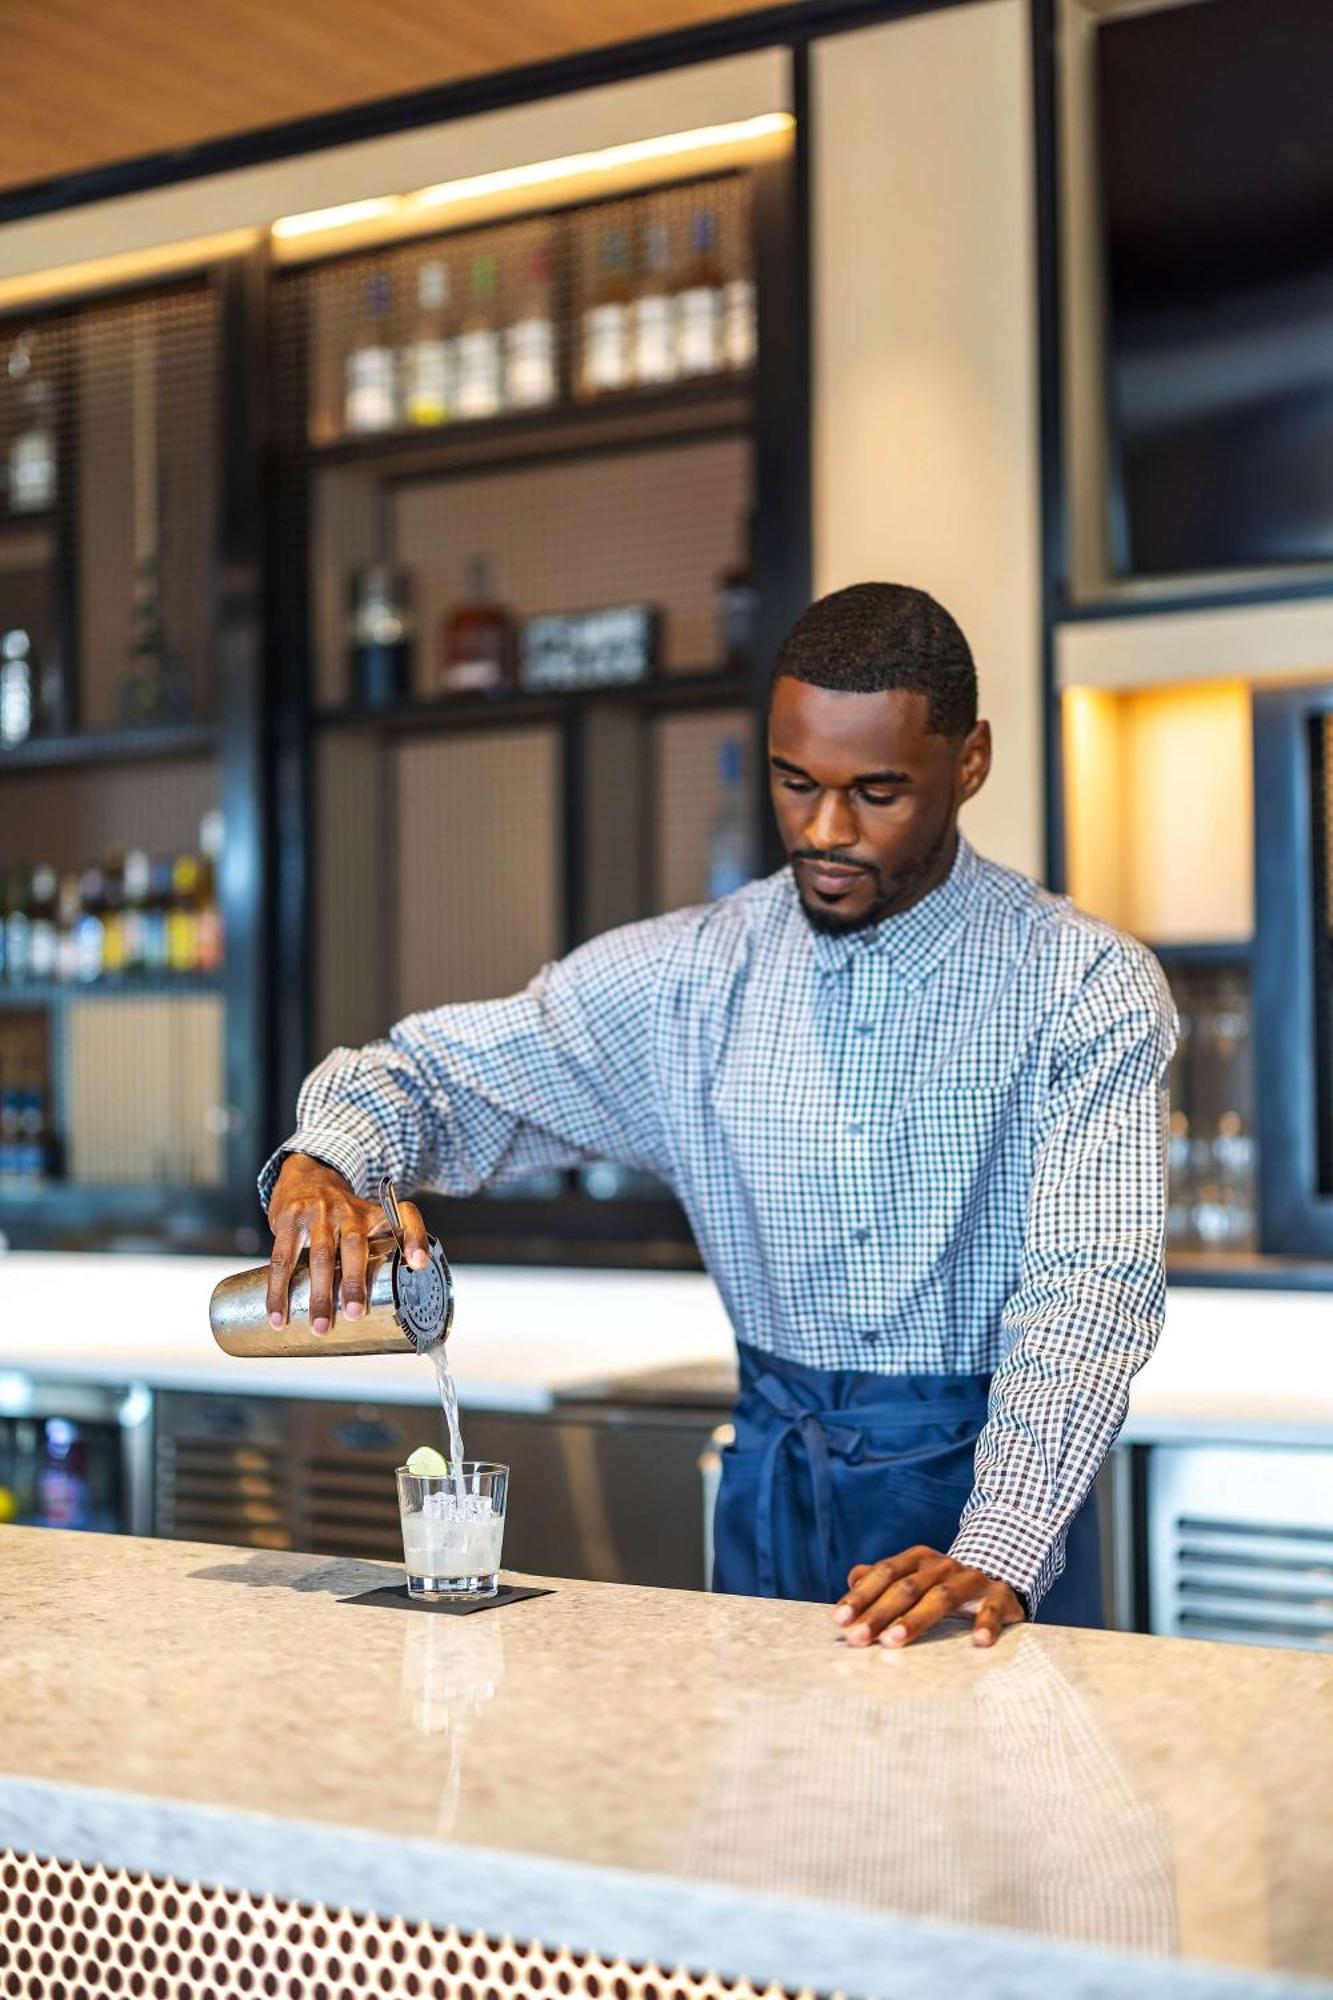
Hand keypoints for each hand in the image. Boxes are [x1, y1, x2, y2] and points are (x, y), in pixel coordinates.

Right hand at [265, 1153, 430, 1335]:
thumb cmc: (342, 1213)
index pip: (405, 1217)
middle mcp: (350, 1211)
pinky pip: (282, 1258)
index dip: (415, 1238)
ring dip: (319, 1294)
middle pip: (356, 1246)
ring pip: (320, 1256)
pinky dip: (278, 1290)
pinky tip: (277, 1315)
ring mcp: (319, 1213)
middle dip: (356, 1282)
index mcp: (375, 1214)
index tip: (419, 1263)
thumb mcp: (369, 1221)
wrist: (307, 1175)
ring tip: (320, 1327)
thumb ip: (384, 1250)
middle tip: (356, 1313)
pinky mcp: (290, 1219)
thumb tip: (399, 1295)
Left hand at [833, 1545, 1025, 1649]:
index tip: (840, 1621)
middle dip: (879, 1613)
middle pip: (907, 1587)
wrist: (1001, 1574)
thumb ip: (882, 1579)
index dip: (861, 1596)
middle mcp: (942, 1565)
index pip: (884, 1573)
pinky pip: (993, 1608)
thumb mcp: (914, 1577)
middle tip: (858, 1639)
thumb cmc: (944, 1584)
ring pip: (941, 1596)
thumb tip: (851, 1580)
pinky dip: (986, 1623)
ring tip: (894, 1641)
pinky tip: (978, 1642)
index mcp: (918, 1559)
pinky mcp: (1000, 1595)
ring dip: (916, 1619)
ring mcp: (971, 1578)